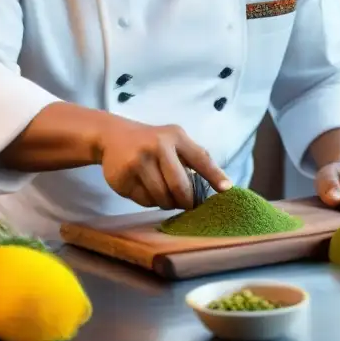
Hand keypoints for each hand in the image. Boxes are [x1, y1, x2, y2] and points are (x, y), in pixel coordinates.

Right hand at [98, 119, 231, 209]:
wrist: (112, 135)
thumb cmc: (152, 142)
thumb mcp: (173, 140)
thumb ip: (194, 158)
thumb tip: (222, 185)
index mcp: (176, 136)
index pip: (201, 158)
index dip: (214, 175)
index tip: (226, 190)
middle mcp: (157, 146)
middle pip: (180, 186)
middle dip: (187, 201)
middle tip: (188, 205)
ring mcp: (138, 161)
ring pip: (162, 196)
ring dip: (167, 202)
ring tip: (165, 195)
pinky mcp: (123, 176)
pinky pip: (144, 200)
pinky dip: (150, 201)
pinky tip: (146, 189)